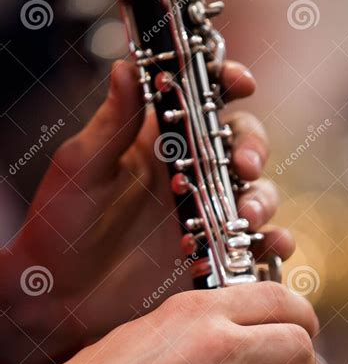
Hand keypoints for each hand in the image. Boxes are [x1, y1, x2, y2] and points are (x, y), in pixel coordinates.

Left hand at [3, 61, 291, 363]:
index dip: (230, 85)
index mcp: (159, 145)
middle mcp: (189, 177)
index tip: (243, 85)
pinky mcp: (214, 256)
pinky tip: (264, 247)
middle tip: (244, 167)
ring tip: (245, 219)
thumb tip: (127, 67)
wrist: (61, 295)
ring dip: (262, 200)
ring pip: (257, 196)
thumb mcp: (81, 169)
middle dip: (253, 149)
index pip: (205, 103)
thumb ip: (112, 124)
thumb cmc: (60, 227)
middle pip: (242, 147)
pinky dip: (270, 245)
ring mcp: (205, 218)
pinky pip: (255, 247)